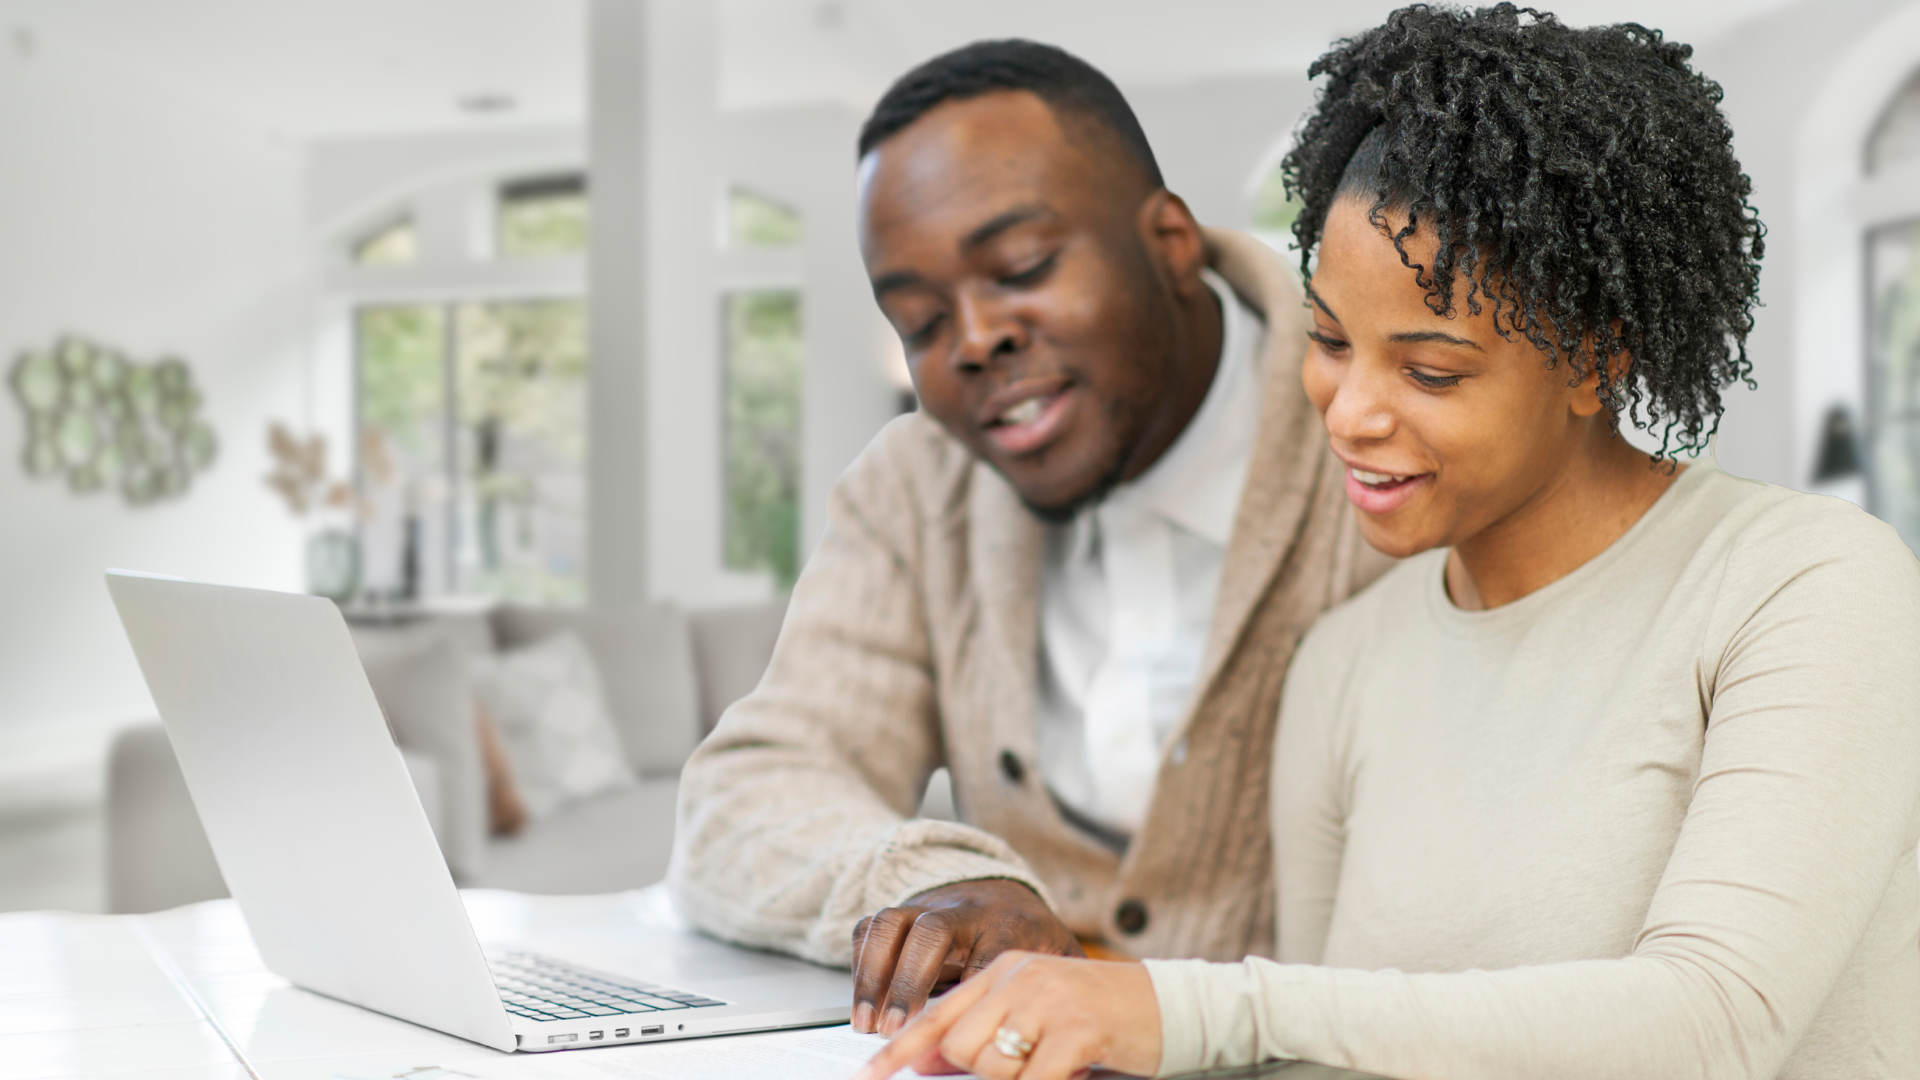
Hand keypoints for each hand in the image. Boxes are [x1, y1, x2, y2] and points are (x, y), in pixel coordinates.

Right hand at [851, 879, 1082, 1034]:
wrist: (1007, 894)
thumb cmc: (1032, 939)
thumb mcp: (1057, 961)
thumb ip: (1063, 994)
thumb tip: (1071, 1053)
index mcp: (1008, 922)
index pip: (989, 950)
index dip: (969, 986)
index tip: (960, 1024)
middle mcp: (963, 909)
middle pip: (932, 930)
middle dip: (909, 981)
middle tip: (897, 1029)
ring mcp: (927, 906)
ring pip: (892, 923)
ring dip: (873, 975)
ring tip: (867, 1023)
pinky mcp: (902, 913)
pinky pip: (869, 928)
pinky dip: (859, 965)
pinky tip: (861, 1003)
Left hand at [851, 951, 1160, 1079]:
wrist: (1172, 1005)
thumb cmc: (1103, 1019)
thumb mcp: (1039, 1017)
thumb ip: (986, 1033)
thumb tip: (926, 1064)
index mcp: (1005, 968)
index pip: (938, 1011)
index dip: (898, 1049)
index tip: (868, 1075)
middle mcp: (1020, 977)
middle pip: (959, 1046)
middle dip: (980, 1074)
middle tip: (1026, 1068)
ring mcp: (1049, 1000)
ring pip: (990, 1066)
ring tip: (1055, 1066)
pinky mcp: (1077, 1030)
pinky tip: (1061, 1077)